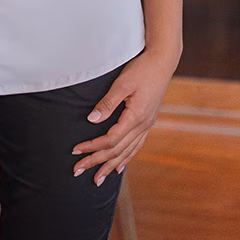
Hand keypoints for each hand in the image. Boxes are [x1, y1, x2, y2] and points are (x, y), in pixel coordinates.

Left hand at [71, 49, 176, 184]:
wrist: (163, 61)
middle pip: (117, 151)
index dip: (92, 147)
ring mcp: (147, 125)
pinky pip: (136, 146)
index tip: (76, 151)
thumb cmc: (142, 69)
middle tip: (78, 171)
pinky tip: (120, 166)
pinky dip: (126, 158)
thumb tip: (92, 119)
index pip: (110, 140)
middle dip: (97, 162)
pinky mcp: (148, 121)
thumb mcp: (122, 83)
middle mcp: (143, 125)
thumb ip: (108, 103)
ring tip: (98, 178)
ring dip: (111, 165)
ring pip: (127, 152)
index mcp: (136, 117)